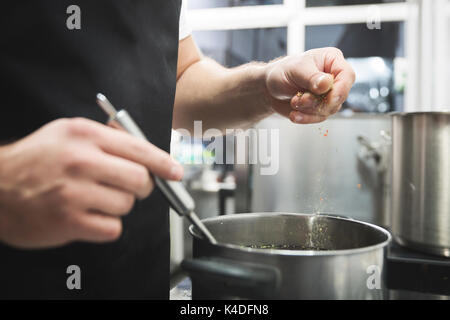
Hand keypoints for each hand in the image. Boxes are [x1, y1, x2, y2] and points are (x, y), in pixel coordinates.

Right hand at [0, 118, 182, 248]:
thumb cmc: (34, 160)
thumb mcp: (67, 133)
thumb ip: (107, 136)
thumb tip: (144, 145)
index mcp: (84, 135)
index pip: (139, 149)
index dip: (163, 163)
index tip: (176, 172)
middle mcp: (81, 161)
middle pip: (140, 180)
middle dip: (142, 187)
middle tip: (129, 187)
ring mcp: (74, 193)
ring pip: (127, 205)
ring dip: (119, 206)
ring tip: (97, 200)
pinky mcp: (69, 221)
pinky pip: (112, 228)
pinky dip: (107, 225)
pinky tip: (90, 216)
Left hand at [265, 47, 355, 123]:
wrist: (270, 89)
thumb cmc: (282, 72)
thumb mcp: (295, 70)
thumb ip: (311, 77)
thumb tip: (326, 84)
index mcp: (332, 60)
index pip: (347, 75)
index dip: (340, 89)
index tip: (328, 98)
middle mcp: (334, 78)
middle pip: (340, 96)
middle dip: (317, 102)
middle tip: (299, 99)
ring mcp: (328, 94)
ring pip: (329, 110)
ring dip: (309, 110)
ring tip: (294, 102)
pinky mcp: (321, 108)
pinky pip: (320, 118)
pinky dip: (306, 118)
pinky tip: (295, 114)